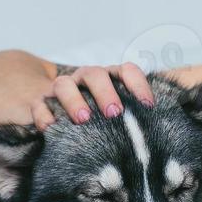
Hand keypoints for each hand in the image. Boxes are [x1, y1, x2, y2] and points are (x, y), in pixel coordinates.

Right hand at [31, 63, 154, 131]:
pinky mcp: (40, 103)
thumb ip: (135, 119)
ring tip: (84, 120)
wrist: (57, 115)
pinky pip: (39, 105)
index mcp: (109, 78)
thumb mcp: (117, 116)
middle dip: (106, 92)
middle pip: (95, 74)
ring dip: (74, 100)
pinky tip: (51, 129)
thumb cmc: (98, 121)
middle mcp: (85, 79)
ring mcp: (61, 89)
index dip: (138, 84)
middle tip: (114, 113)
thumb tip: (162, 131)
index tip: (148, 106)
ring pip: (64, 84)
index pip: (126, 71)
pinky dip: (45, 116)